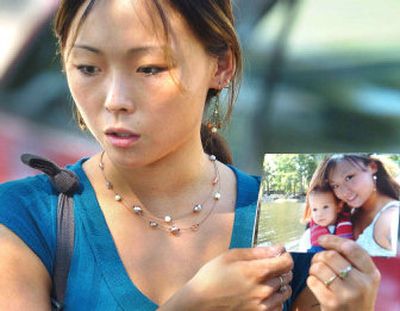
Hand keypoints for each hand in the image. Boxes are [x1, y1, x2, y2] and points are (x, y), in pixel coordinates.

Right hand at [159, 246, 292, 310]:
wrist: (200, 302)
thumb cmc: (212, 275)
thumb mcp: (231, 256)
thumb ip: (256, 252)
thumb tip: (276, 249)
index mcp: (256, 271)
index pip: (286, 262)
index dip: (284, 255)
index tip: (278, 252)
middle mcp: (263, 289)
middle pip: (287, 275)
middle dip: (282, 267)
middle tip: (270, 264)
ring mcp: (262, 305)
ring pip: (285, 291)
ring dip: (281, 283)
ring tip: (268, 279)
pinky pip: (279, 306)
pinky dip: (276, 298)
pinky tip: (265, 293)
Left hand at [307, 235, 380, 310]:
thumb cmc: (355, 295)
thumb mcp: (363, 277)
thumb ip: (351, 259)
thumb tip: (325, 240)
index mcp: (371, 273)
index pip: (351, 247)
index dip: (333, 240)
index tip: (322, 240)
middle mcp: (361, 283)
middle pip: (330, 256)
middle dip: (319, 256)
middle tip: (318, 261)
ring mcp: (346, 294)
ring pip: (319, 267)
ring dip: (314, 268)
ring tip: (318, 274)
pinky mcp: (331, 302)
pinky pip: (312, 281)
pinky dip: (311, 280)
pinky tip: (318, 285)